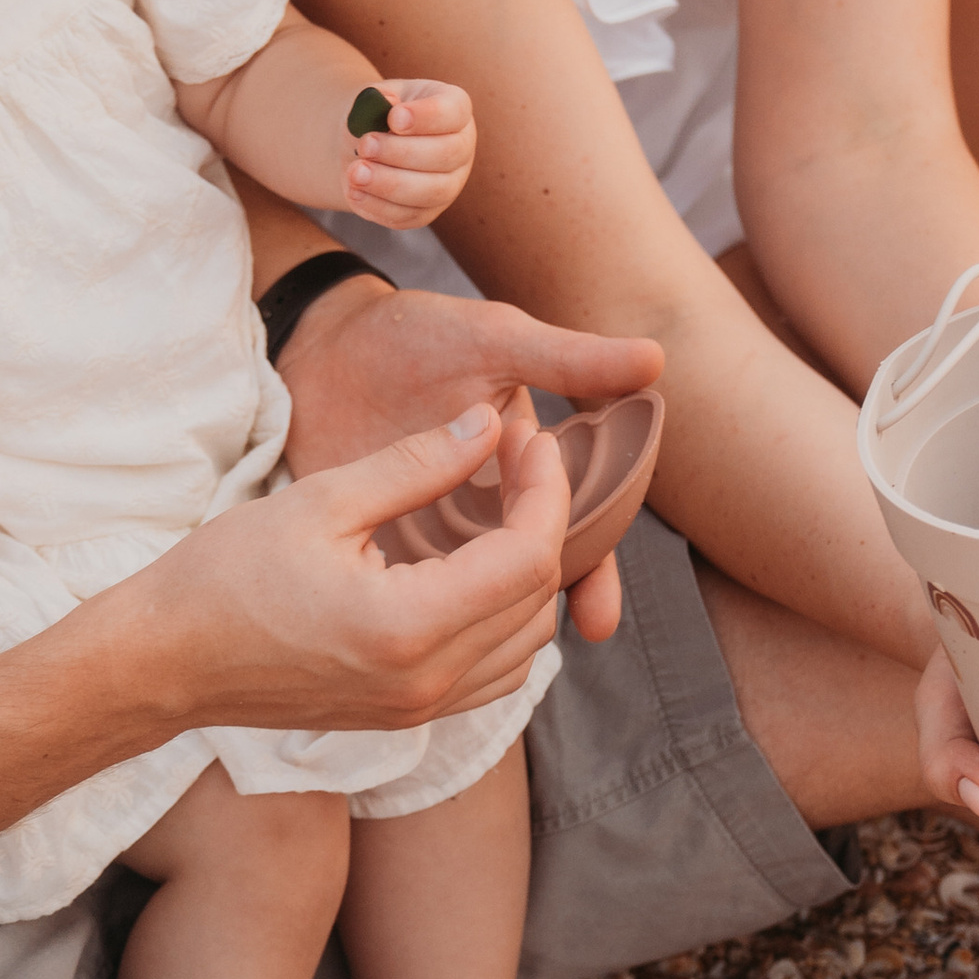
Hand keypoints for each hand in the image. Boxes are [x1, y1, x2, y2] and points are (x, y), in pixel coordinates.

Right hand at [139, 405, 570, 734]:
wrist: (165, 662)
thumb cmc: (225, 576)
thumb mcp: (323, 502)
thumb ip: (416, 465)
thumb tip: (489, 424)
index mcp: (407, 628)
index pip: (527, 559)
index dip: (545, 491)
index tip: (529, 438)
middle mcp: (426, 683)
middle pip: (535, 601)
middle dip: (543, 521)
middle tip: (516, 459)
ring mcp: (418, 711)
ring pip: (525, 645)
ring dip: (529, 576)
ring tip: (502, 509)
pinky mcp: (405, 717)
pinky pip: (492, 675)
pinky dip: (504, 621)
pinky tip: (474, 569)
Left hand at [270, 270, 664, 644]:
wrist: (324, 347)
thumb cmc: (417, 335)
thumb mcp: (495, 342)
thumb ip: (569, 358)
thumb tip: (655, 358)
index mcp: (531, 472)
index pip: (585, 536)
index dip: (595, 575)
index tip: (598, 620)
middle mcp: (491, 515)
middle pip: (536, 581)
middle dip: (540, 610)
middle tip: (528, 633)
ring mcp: (439, 539)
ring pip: (481, 603)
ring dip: (485, 622)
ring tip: (473, 642)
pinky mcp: (386, 550)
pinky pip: (416, 601)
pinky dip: (426, 620)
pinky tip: (416, 640)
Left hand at [340, 81, 475, 232]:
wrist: (366, 145)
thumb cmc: (377, 114)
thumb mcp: (377, 96)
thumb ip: (379, 98)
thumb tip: (386, 104)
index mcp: (455, 110)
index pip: (453, 112)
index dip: (427, 116)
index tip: (394, 118)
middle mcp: (460, 149)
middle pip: (444, 154)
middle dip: (402, 152)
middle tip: (365, 145)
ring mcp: (448, 185)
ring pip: (429, 191)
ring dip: (389, 184)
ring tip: (355, 173)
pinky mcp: (425, 212)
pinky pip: (406, 216)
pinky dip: (377, 205)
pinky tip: (354, 191)